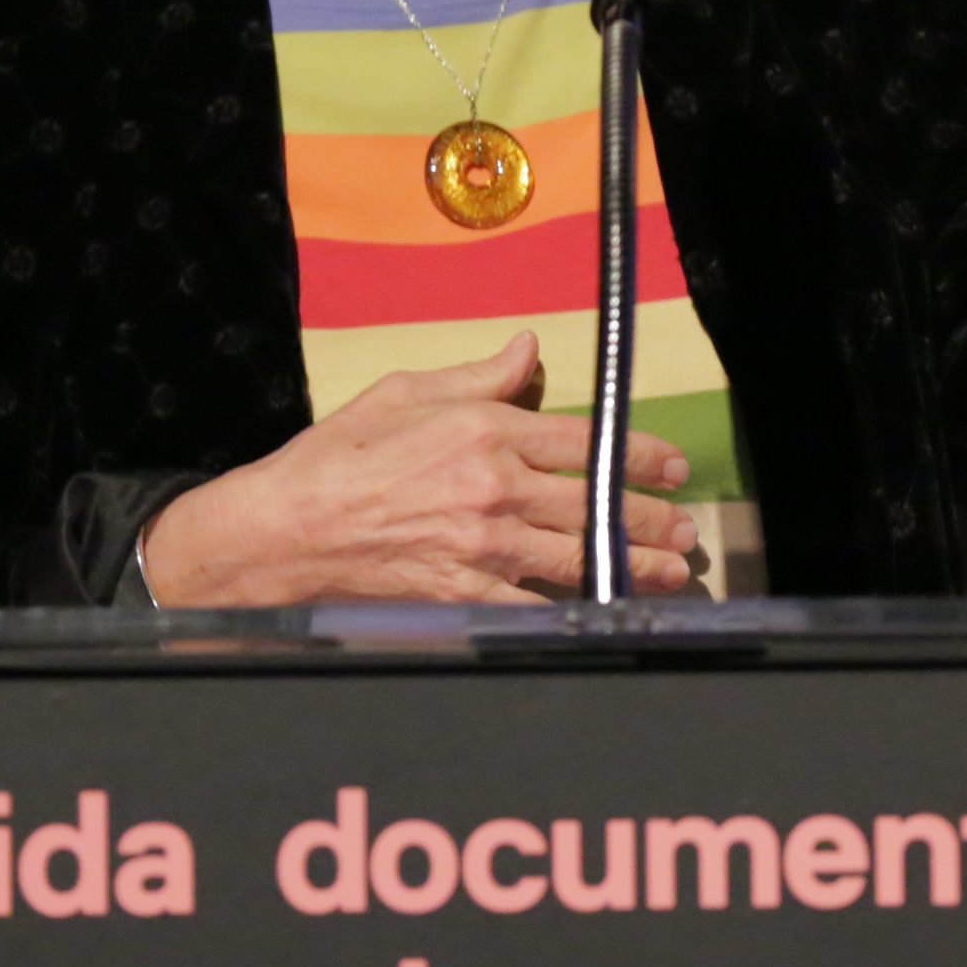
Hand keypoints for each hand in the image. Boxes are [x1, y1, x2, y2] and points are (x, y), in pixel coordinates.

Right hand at [138, 331, 699, 607]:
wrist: (283, 533)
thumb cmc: (334, 460)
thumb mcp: (403, 394)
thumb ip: (477, 377)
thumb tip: (527, 350)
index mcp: (484, 431)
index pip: (587, 442)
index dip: (640, 455)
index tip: (673, 467)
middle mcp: (494, 488)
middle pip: (596, 504)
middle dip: (651, 519)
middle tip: (683, 529)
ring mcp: (483, 547)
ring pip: (580, 558)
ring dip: (633, 566)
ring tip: (668, 572)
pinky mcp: (465, 594)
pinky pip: (536, 606)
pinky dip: (577, 612)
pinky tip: (607, 615)